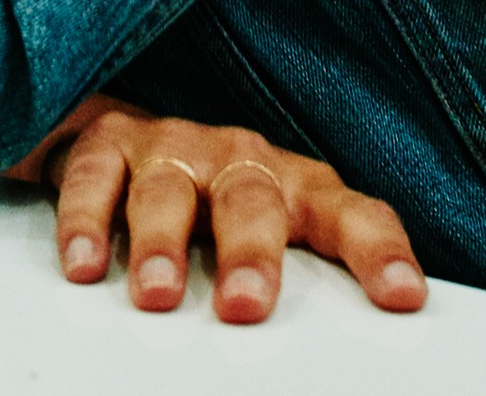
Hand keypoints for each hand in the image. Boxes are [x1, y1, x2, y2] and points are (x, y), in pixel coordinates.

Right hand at [15, 96, 424, 324]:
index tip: (402, 299)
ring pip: (169, 192)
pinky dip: (85, 222)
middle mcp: (240, 159)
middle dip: (250, 253)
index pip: (352, 215)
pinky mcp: (109, 145)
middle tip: (245, 306)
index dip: (380, 253)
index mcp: (297, 187)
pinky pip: (96, 179)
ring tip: (159, 295)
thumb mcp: (275, 233)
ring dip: (162, 244)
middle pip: (252, 201)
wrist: (126, 135)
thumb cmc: (217, 203)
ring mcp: (173, 148)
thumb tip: (346, 349)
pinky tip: (83, 265)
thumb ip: (309, 275)